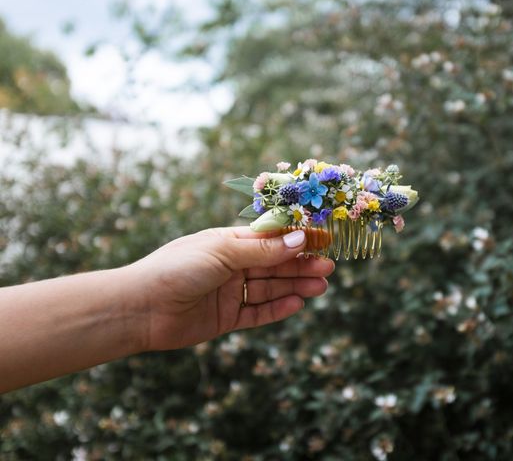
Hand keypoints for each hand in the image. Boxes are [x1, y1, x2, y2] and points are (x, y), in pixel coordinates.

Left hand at [127, 227, 333, 350]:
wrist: (140, 308)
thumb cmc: (176, 269)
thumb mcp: (222, 252)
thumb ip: (262, 250)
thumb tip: (299, 240)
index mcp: (228, 242)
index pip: (270, 239)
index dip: (296, 239)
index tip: (323, 240)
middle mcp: (231, 266)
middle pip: (274, 265)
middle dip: (301, 265)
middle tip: (328, 268)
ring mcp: (229, 292)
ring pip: (270, 288)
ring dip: (295, 286)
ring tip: (320, 287)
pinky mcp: (226, 318)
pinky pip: (257, 313)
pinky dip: (277, 309)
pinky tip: (297, 303)